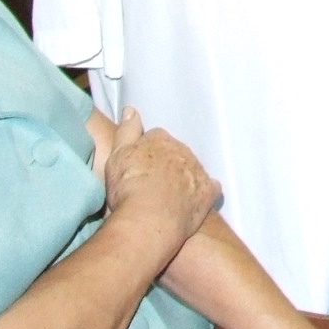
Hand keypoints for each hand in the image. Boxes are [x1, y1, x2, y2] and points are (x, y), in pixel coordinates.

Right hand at [101, 108, 220, 261]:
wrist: (149, 219)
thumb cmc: (128, 188)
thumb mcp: (117, 155)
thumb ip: (126, 131)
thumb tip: (132, 110)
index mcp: (159, 139)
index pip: (155, 137)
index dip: (146, 152)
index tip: (138, 165)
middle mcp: (182, 150)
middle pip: (175, 151)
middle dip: (166, 163)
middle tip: (151, 182)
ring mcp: (197, 171)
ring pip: (193, 167)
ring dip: (184, 176)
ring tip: (169, 195)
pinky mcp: (207, 192)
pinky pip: (211, 187)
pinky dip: (205, 191)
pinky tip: (197, 200)